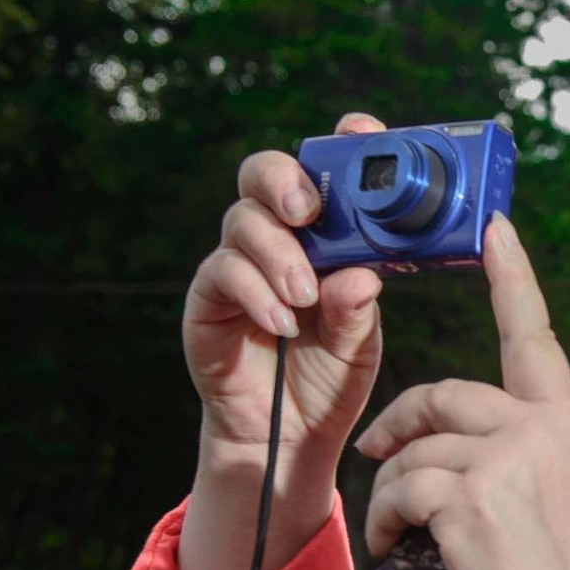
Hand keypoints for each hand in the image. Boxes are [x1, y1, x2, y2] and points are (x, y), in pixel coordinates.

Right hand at [184, 111, 387, 465]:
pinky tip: (280, 321)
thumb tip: (360, 275)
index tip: (360, 132)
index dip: (341, 143)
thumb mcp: (359, 344)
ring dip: (277, 254)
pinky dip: (254, 291)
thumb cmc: (329, 378)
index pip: (327, 173)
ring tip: (303, 298)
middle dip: (285, 180)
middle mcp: (280, 237)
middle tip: (309, 211)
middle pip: (265, 174)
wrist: (290, 437)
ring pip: (243, 221)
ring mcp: (240, 263)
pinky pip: (223, 272)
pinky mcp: (209, 297)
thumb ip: (358, 308)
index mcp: (327, 236)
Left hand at [354, 216, 569, 569]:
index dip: (512, 281)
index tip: (495, 227)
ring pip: (413, 449)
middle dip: (399, 425)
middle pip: (444, 395)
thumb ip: (517, 462)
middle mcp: (542, 430)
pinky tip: (397, 551)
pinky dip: (385, 523)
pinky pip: (398, 490)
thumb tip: (444, 454)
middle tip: (375, 458)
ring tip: (398, 537)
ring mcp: (508, 458)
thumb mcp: (557, 507)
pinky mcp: (471, 494)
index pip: (533, 341)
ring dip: (390, 495)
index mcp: (566, 429)